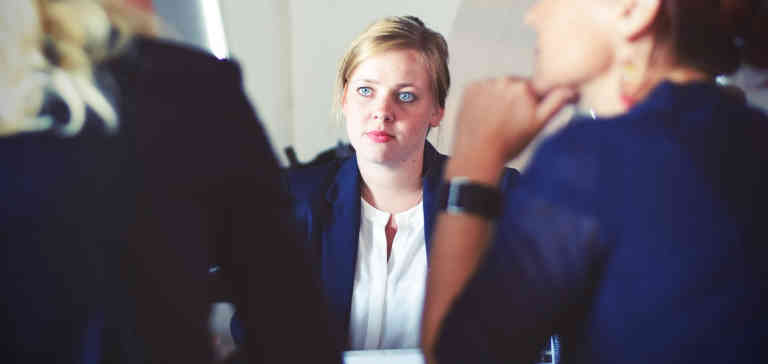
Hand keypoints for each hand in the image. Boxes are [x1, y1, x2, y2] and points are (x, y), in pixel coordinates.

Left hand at [450, 77, 574, 180]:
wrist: (477, 154)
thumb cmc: (508, 144)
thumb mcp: (538, 124)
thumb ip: (556, 103)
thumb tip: (572, 90)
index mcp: (524, 87)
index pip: (536, 87)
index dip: (534, 101)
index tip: (528, 112)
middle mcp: (504, 80)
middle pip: (517, 86)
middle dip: (517, 99)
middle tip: (512, 121)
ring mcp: (485, 84)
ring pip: (499, 87)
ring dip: (500, 98)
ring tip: (496, 120)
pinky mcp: (470, 88)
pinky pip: (482, 89)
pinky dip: (484, 98)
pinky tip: (485, 115)